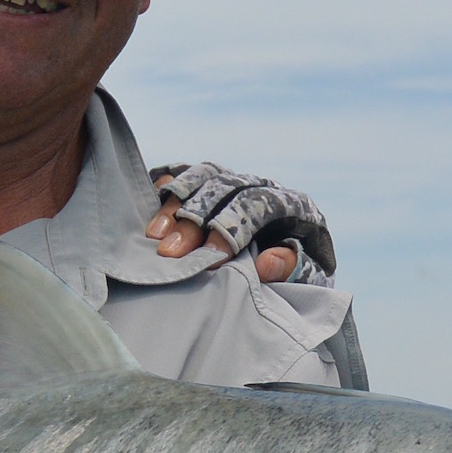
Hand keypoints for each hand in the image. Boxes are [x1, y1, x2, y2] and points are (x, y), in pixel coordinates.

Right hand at [146, 162, 337, 283]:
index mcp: (291, 204)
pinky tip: (147, 210)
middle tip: (171, 254)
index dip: (231, 231)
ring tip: (154, 236)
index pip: (255, 207)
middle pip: (222, 190)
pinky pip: (182, 174)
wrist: (288, 267)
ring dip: (174, 205)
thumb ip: (291, 270)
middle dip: (194, 222)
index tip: (211, 260)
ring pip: (200, 177)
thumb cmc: (295, 276)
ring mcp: (231, 181)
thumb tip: (268, 263)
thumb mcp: (304, 278)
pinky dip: (163, 187)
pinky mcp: (207, 183)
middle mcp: (259, 185)